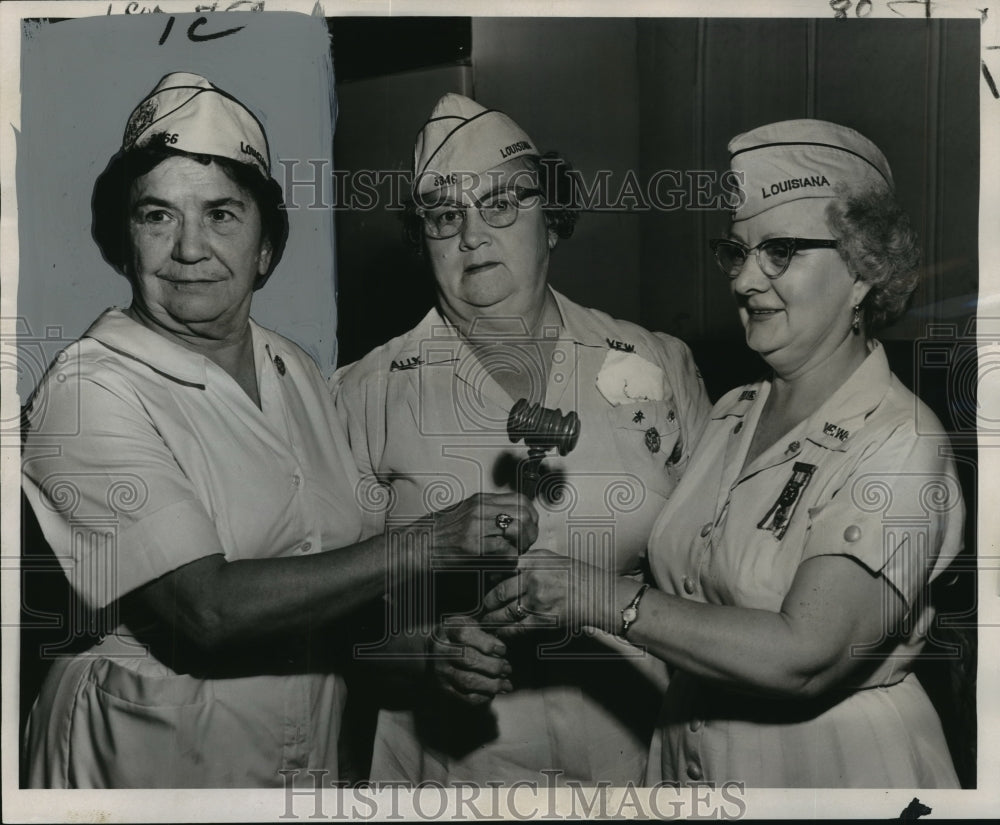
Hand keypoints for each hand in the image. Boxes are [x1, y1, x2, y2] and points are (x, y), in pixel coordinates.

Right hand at [426, 492, 537, 558]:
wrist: (419, 545)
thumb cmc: (441, 533)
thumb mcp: (466, 513)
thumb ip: (489, 513)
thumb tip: (514, 518)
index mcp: (481, 499)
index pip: (521, 499)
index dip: (531, 515)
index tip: (528, 528)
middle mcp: (480, 508)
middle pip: (524, 513)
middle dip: (530, 531)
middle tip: (524, 544)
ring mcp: (475, 525)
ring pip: (518, 529)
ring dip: (521, 545)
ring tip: (513, 553)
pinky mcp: (472, 544)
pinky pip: (504, 549)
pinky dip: (510, 558)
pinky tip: (503, 561)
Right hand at [429, 616, 512, 704]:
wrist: (433, 653)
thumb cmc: (459, 637)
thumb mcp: (469, 625)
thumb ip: (484, 632)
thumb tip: (501, 649)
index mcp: (447, 630)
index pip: (465, 634)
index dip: (487, 643)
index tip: (502, 650)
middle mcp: (440, 651)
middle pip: (468, 659)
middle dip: (493, 666)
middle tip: (507, 668)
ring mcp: (441, 671)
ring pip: (467, 680)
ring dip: (491, 685)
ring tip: (506, 685)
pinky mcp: (445, 689)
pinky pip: (464, 697)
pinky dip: (482, 697)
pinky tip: (492, 693)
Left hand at [480, 549, 618, 637]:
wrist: (600, 595)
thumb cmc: (580, 577)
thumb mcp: (553, 559)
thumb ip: (530, 561)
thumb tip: (509, 567)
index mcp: (534, 561)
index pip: (501, 568)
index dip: (487, 579)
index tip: (480, 585)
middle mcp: (533, 578)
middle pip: (498, 592)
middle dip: (486, 604)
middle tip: (479, 609)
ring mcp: (537, 599)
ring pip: (504, 612)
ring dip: (492, 620)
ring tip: (485, 623)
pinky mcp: (543, 619)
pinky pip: (517, 628)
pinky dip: (506, 632)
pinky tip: (500, 633)